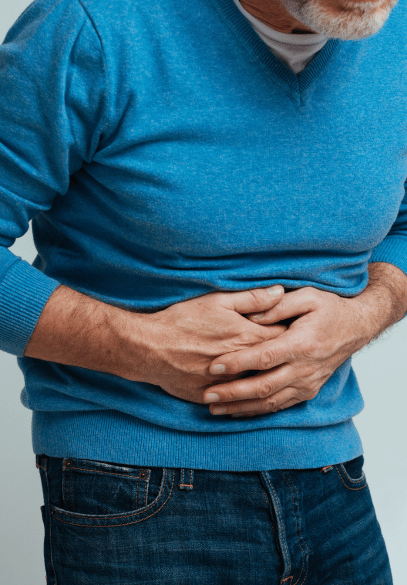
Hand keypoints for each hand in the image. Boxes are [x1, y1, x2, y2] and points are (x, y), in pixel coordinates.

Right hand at [137, 286, 286, 403]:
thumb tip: (281, 291)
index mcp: (247, 338)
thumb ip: (252, 297)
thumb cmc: (183, 320)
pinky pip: (237, 401)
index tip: (295, 329)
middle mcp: (243, 365)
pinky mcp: (213, 396)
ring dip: (267, 377)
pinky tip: (250, 390)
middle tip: (289, 351)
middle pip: (275, 363)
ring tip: (273, 371)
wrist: (150, 348)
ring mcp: (228, 385)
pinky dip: (246, 395)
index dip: (291, 332)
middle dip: (284, 356)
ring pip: (259, 385)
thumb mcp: (217, 301)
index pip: (283, 337)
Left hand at [202, 287, 369, 417]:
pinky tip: (237, 411)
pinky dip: (257, 411)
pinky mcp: (308, 391)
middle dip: (232, 393)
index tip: (213, 367)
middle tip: (207, 395)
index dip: (236, 363)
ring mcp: (308, 383)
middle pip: (263, 386)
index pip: (263, 357)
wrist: (357, 327)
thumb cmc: (330, 307)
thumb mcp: (307, 296)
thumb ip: (277, 305)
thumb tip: (250, 316)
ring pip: (270, 402)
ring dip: (241, 407)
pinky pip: (280, 406)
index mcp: (301, 344)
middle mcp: (305, 368)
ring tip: (214, 408)